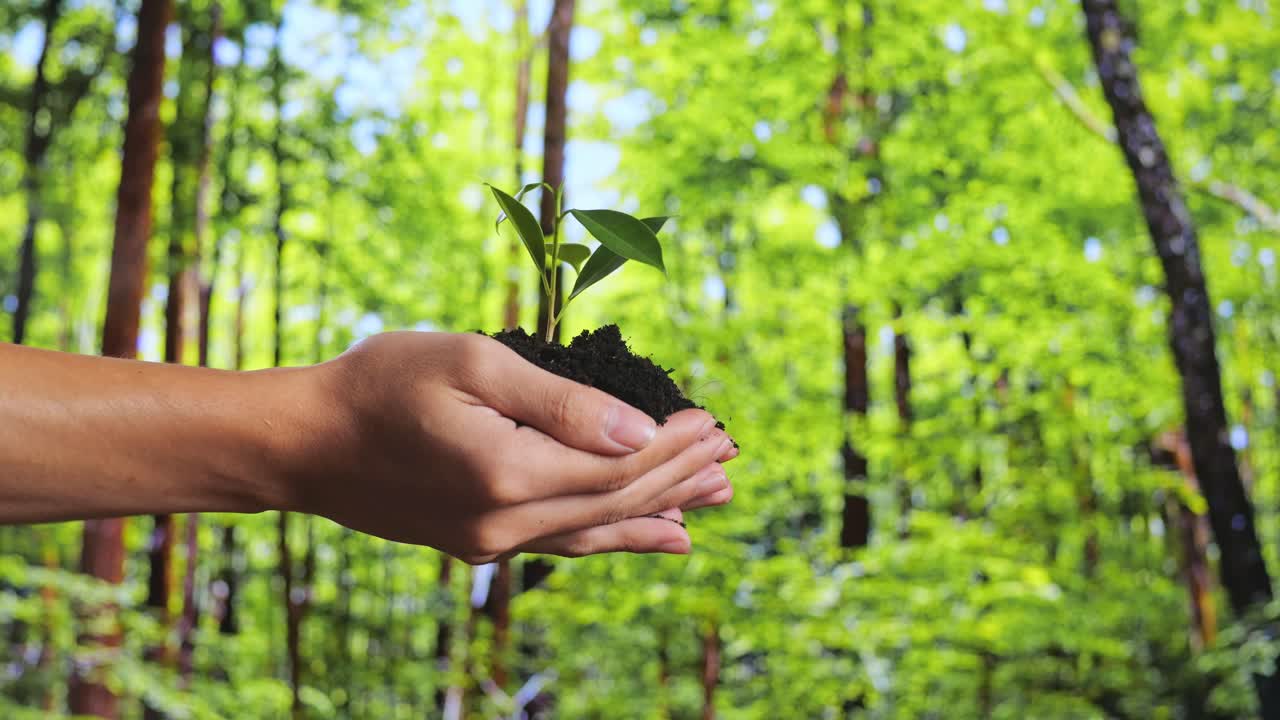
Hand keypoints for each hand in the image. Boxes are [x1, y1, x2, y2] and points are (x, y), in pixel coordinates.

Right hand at [290, 332, 736, 563]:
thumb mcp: (472, 364)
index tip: (715, 421)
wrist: (304, 442)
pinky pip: (567, 542)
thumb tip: (641, 434)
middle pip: (619, 500)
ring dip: (662, 510)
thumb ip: (563, 402)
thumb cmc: (380, 384)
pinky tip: (656, 536)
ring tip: (714, 500)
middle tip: (731, 457)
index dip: (673, 445)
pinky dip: (618, 536)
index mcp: (510, 472)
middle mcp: (507, 523)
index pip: (620, 465)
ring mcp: (492, 541)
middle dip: (680, 476)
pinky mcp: (479, 543)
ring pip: (600, 527)